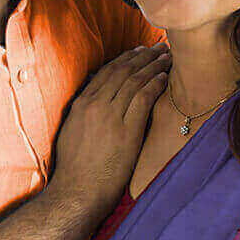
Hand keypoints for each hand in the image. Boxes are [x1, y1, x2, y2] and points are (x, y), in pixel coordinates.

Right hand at [48, 43, 169, 217]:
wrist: (76, 193)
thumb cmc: (75, 170)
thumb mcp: (72, 133)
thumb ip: (84, 115)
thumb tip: (94, 105)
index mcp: (81, 104)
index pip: (106, 73)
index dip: (125, 59)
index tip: (138, 51)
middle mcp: (95, 104)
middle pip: (123, 71)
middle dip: (143, 56)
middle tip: (158, 46)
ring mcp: (110, 116)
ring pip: (135, 80)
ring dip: (153, 65)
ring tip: (166, 56)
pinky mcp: (126, 130)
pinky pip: (143, 98)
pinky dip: (155, 84)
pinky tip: (165, 77)